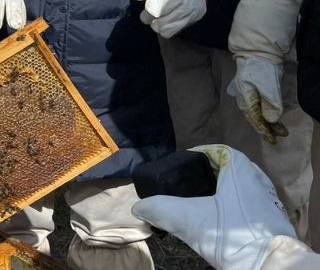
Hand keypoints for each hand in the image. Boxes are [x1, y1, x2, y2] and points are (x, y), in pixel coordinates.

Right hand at [132, 145, 296, 269]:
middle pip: (227, 170)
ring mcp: (267, 202)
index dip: (197, 155)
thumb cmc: (230, 233)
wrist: (269, 266)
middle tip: (184, 188)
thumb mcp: (187, 219)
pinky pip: (244, 207)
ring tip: (196, 207)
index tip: (181, 166)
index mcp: (241, 170)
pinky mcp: (270, 222)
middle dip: (204, 177)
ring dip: (217, 194)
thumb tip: (138, 207)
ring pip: (236, 190)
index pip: (217, 150)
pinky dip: (228, 209)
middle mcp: (257, 180)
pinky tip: (214, 224)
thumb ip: (159, 209)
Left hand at [134, 0, 212, 38]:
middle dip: (152, 19)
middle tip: (153, 10)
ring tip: (160, 14)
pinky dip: (168, 27)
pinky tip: (168, 17)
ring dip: (159, 25)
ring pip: (166, 30)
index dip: (148, 9)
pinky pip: (175, 31)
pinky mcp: (196, 16)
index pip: (154, 10)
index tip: (148, 4)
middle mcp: (185, 1)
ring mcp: (192, 10)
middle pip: (159, 23)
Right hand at [228, 55, 287, 143]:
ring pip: (256, 115)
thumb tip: (271, 121)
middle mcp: (244, 102)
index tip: (274, 140)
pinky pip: (257, 109)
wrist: (256, 54)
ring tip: (278, 130)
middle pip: (255, 120)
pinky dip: (264, 115)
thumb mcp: (269, 88)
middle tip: (279, 137)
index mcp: (247, 102)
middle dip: (267, 129)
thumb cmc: (261, 70)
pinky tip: (269, 118)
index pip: (257, 121)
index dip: (266, 132)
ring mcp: (246, 97)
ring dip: (267, 123)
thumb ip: (271, 105)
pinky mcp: (251, 92)